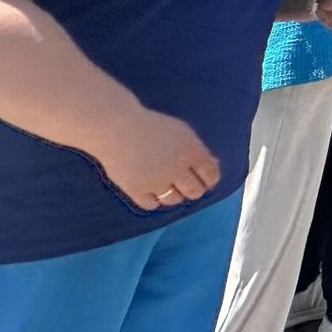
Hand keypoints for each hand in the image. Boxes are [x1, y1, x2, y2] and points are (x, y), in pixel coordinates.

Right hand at [95, 107, 221, 210]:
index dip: (209, 180)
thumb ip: (198, 150)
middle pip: (195, 191)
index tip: (204, 181)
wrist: (116, 128)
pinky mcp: (137, 190)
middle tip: (186, 186)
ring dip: (173, 195)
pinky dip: (153, 199)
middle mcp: (176, 167)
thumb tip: (214, 165)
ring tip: (166, 184)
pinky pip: (152, 204)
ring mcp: (156, 180)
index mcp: (191, 150)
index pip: (211, 175)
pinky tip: (151, 189)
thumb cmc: (151, 127)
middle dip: (194, 190)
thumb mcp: (181, 132)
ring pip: (174, 200)